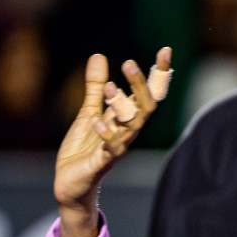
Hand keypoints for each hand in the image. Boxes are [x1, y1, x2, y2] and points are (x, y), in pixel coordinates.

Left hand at [54, 47, 171, 236]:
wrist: (70, 184)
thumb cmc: (83, 150)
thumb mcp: (88, 112)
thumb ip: (95, 87)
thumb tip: (99, 56)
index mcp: (124, 119)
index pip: (146, 93)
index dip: (157, 74)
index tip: (165, 51)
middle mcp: (126, 132)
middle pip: (144, 107)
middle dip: (141, 86)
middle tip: (130, 63)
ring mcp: (116, 147)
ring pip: (131, 127)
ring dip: (123, 107)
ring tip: (112, 87)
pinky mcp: (101, 162)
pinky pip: (110, 150)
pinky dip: (106, 136)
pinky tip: (98, 123)